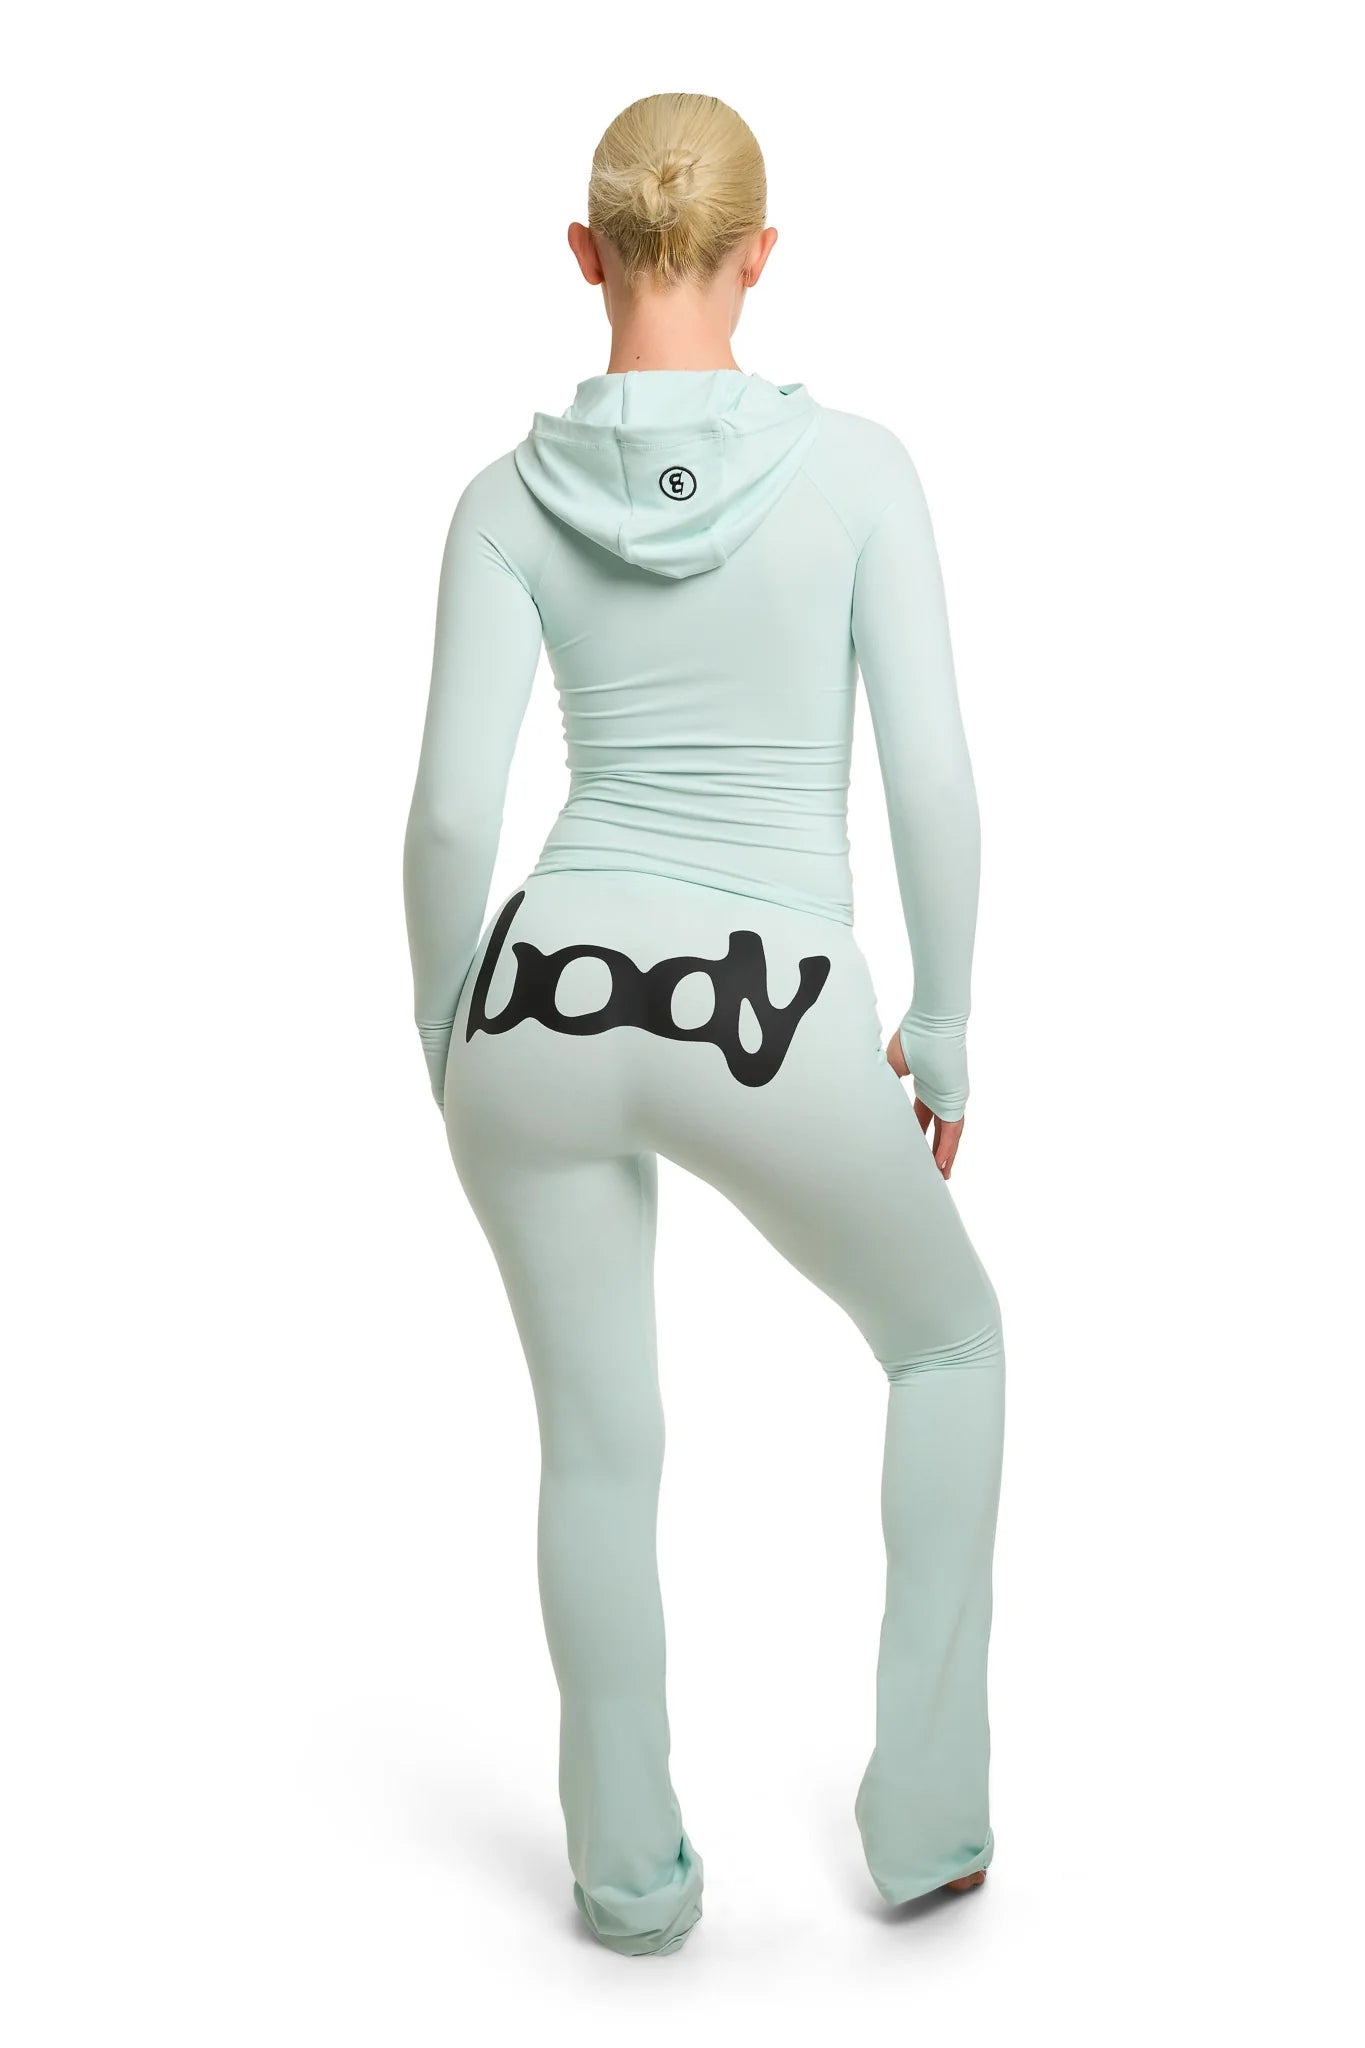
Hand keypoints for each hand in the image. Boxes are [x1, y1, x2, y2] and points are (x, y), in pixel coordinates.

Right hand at [886, 1035, 963, 1179]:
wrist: (932, 1023)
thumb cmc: (914, 1036)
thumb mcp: (891, 1064)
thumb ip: (884, 1081)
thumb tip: (869, 1092)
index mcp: (926, 1083)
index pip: (921, 1114)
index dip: (918, 1131)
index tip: (912, 1144)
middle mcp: (940, 1093)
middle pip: (938, 1128)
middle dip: (934, 1148)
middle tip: (932, 1168)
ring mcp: (949, 1097)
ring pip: (948, 1134)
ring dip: (944, 1155)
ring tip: (940, 1175)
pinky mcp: (954, 1099)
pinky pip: (952, 1131)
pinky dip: (947, 1149)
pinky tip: (942, 1166)